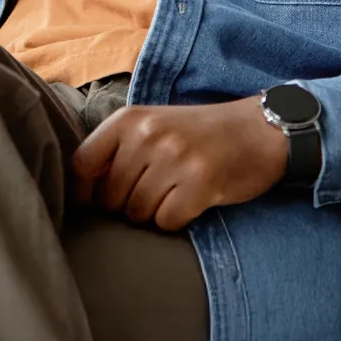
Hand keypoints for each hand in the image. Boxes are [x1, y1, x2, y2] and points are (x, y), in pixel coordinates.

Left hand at [70, 96, 289, 230]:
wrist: (258, 129)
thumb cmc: (198, 133)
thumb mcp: (153, 126)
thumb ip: (117, 150)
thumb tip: (82, 195)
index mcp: (129, 119)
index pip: (82, 164)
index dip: (82, 193)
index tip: (93, 205)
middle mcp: (148, 135)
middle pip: (110, 197)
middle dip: (126, 207)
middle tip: (152, 195)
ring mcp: (175, 158)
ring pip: (137, 213)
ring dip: (152, 215)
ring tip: (173, 195)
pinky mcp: (201, 182)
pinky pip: (167, 221)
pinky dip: (176, 220)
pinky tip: (190, 202)